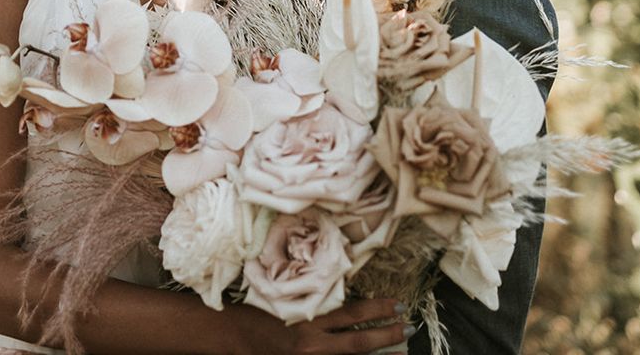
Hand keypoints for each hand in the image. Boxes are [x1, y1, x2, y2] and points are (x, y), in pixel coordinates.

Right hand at [242, 297, 411, 354]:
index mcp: (307, 318)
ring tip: (400, 349)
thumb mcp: (286, 294)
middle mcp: (311, 344)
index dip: (377, 309)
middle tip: (409, 328)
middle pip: (358, 342)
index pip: (351, 314)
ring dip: (377, 354)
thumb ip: (314, 297)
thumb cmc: (256, 305)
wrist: (231, 333)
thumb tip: (343, 291)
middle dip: (387, 336)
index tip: (397, 305)